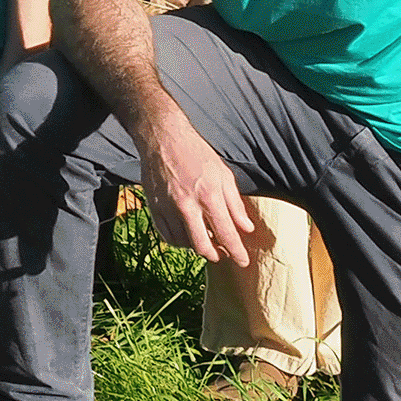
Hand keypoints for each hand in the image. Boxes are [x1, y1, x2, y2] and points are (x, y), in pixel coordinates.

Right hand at [134, 106, 258, 265]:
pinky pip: (167, 235)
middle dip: (217, 255)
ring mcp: (168, 207)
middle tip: (224, 254)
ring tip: (206, 240)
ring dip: (198, 247)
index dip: (237, 252)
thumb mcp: (223, 174)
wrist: (162, 138)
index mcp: (209, 195)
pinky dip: (179, 241)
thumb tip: (246, 228)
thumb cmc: (196, 153)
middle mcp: (187, 205)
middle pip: (202, 246)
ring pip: (184, 243)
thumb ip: (235, 204)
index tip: (244, 262)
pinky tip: (187, 235)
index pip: (226, 233)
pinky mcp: (154, 207)